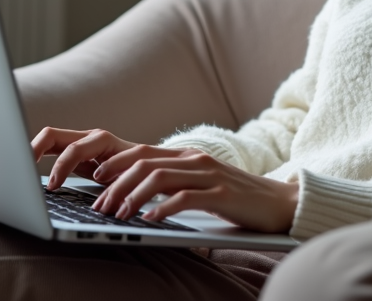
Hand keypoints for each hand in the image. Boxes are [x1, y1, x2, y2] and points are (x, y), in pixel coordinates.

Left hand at [30, 127, 298, 232]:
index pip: (139, 152)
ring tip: (117, 214)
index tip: (92, 181)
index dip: (113, 164)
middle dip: (115, 182)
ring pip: (159, 177)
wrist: (280, 203)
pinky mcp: (222, 193)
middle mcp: (193, 160)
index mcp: (184, 157)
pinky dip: (162, 208)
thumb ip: (170, 186)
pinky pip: (185, 198)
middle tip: (98, 204)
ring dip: (132, 197)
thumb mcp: (198, 188)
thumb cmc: (235, 200)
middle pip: (143, 162)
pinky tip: (149, 220)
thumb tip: (132, 199)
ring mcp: (209, 174)